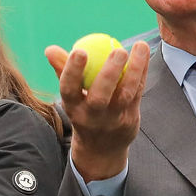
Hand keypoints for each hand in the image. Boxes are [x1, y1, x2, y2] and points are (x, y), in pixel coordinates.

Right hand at [44, 40, 149, 180]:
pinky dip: (142, 71)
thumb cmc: (83, 112)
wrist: (101, 149)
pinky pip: (138, 92)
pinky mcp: (130, 118)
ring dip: (135, 69)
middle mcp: (92, 116)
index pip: (69, 89)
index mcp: (73, 108)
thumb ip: (62, 71)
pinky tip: (144, 54)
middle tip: (118, 50)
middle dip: (110, 73)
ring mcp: (113, 119)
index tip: (79, 50)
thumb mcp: (71, 96)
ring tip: (139, 46)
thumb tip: (50, 49)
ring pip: (125, 93)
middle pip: (100, 96)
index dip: (72, 71)